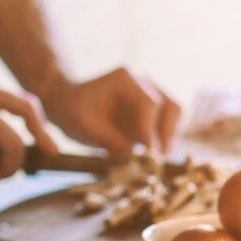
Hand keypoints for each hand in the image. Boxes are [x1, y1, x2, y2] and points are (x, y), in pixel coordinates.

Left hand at [42, 66, 179, 154]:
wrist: (65, 102)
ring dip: (168, 139)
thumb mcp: (84, 126)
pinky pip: (168, 124)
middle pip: (170, 107)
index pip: (149, 104)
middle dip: (166, 135)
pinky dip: (164, 140)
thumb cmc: (71, 110)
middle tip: (157, 160)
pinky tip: (151, 157)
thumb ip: (110, 140)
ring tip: (155, 161)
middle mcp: (143, 83)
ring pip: (174, 115)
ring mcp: (150, 95)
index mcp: (126, 79)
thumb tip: (136, 159)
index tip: (148, 154)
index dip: (150, 131)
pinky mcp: (151, 111)